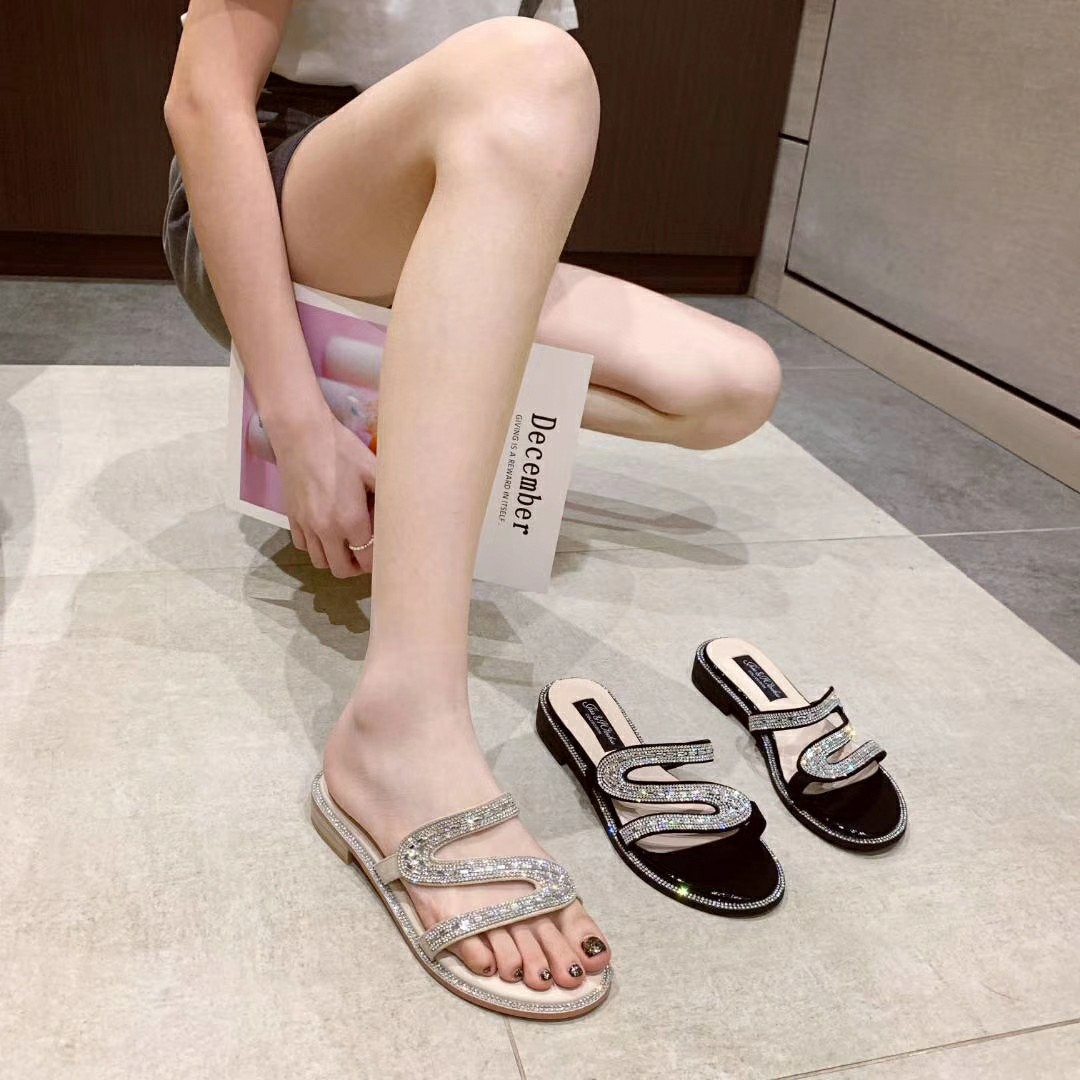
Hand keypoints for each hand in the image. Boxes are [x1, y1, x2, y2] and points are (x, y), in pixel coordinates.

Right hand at [272, 406, 375, 576]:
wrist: (302, 434)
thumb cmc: (342, 450)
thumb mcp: (373, 470)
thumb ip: (387, 498)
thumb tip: (401, 515)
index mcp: (351, 521)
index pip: (368, 560)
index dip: (378, 560)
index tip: (384, 551)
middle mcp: (327, 530)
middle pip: (342, 570)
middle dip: (357, 566)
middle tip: (367, 553)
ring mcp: (307, 526)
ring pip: (321, 562)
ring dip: (336, 558)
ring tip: (347, 545)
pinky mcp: (292, 518)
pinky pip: (304, 546)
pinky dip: (316, 546)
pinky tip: (326, 532)